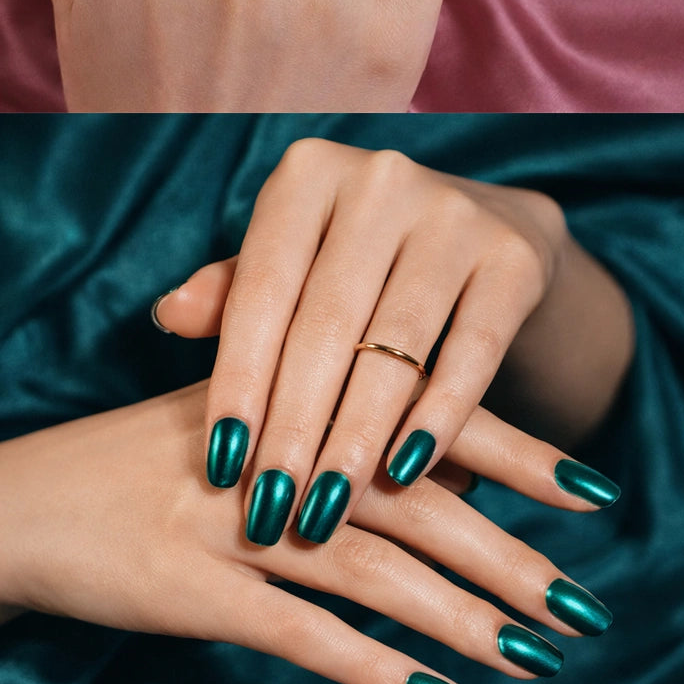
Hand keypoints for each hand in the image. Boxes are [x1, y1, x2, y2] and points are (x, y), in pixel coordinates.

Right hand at [0, 380, 615, 683]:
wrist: (28, 499)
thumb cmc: (144, 461)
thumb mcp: (238, 416)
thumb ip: (327, 421)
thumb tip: (434, 454)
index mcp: (295, 394)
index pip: (424, 416)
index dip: (512, 455)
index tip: (590, 490)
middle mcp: (278, 448)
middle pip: (416, 500)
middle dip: (507, 556)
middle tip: (582, 604)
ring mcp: (237, 520)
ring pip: (373, 569)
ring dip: (461, 619)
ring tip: (534, 656)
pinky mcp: (196, 589)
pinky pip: (299, 633)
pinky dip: (372, 666)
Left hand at [152, 139, 623, 544]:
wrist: (489, 230)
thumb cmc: (359, 260)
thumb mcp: (294, 263)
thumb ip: (234, 291)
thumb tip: (169, 313)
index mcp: (309, 172)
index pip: (261, 290)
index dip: (239, 380)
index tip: (220, 466)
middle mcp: (381, 178)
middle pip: (326, 323)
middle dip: (294, 427)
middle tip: (270, 511)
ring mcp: (454, 212)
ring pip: (395, 346)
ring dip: (356, 438)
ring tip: (326, 511)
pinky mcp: (515, 255)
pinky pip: (470, 352)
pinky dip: (438, 418)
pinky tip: (407, 473)